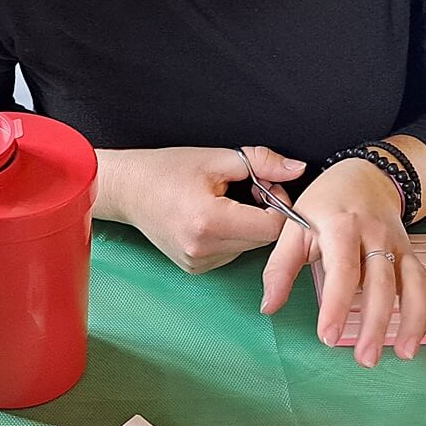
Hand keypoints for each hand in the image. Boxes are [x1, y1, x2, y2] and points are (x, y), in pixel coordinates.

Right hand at [96, 145, 305, 272]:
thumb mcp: (217, 158)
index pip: (271, 228)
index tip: (265, 186)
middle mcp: (203, 249)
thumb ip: (262, 162)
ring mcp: (198, 263)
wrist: (128, 190)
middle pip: (263, 240)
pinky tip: (213, 219)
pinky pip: (230, 253)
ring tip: (225, 203)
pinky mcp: (195, 268)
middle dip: (264, 214)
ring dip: (248, 226)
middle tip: (247, 190)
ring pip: (248, 248)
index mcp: (210, 222)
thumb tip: (297, 169)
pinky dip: (231, 236)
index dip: (279, 205)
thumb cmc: (165, 170)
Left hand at [261, 159, 425, 367]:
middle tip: (364, 359)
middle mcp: (376, 236)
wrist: (365, 176)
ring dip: (412, 321)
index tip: (328, 337)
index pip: (343, 269)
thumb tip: (269, 307)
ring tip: (403, 354)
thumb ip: (280, 267)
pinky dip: (425, 312)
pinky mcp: (411, 255)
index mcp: (342, 226)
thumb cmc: (324, 206)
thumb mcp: (294, 226)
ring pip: (414, 284)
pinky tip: (414, 339)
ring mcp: (398, 246)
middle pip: (381, 283)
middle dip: (375, 323)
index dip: (337, 305)